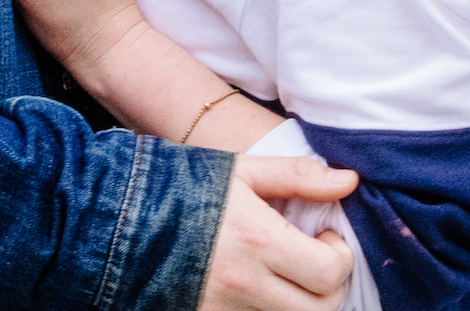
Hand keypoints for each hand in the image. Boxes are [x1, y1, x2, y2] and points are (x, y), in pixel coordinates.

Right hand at [200, 157, 358, 310]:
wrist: (120, 218)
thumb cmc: (185, 189)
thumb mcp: (242, 172)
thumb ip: (298, 176)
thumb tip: (349, 181)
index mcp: (256, 239)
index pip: (329, 272)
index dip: (341, 256)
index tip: (325, 238)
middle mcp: (244, 282)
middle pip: (320, 309)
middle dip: (330, 286)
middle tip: (314, 260)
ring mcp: (225, 309)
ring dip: (302, 302)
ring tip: (288, 274)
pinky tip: (262, 288)